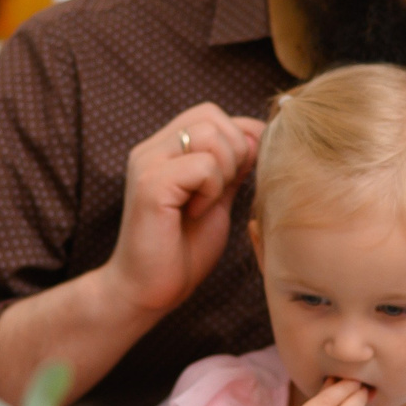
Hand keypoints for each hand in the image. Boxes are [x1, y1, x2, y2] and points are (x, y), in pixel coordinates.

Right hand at [101, 106, 265, 317]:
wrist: (147, 291)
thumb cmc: (181, 250)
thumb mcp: (216, 199)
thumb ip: (232, 167)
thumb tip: (258, 136)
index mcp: (164, 148)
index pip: (211, 114)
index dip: (239, 138)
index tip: (238, 176)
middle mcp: (151, 148)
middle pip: (212, 117)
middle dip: (234, 153)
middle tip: (220, 192)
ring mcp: (147, 163)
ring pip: (210, 135)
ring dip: (223, 172)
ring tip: (205, 203)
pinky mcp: (150, 185)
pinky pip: (203, 166)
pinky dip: (211, 191)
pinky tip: (194, 213)